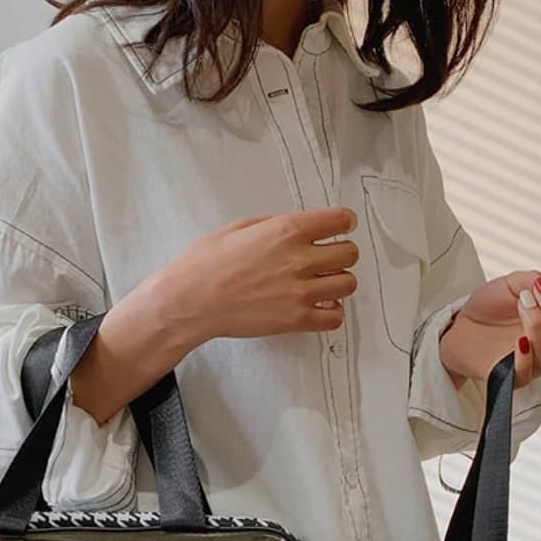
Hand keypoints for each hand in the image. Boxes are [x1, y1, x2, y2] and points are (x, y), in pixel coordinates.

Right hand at [147, 207, 359, 349]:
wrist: (191, 301)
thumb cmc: (206, 263)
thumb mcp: (240, 227)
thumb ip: (275, 225)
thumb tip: (298, 229)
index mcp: (287, 230)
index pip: (340, 220)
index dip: (344, 223)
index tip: (341, 228)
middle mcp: (299, 259)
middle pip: (350, 253)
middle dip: (341, 254)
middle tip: (326, 260)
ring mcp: (300, 292)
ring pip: (348, 284)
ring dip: (338, 283)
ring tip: (322, 285)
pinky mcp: (296, 320)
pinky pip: (335, 318)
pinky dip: (331, 313)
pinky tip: (318, 307)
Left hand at [439, 270, 540, 388]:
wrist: (458, 326)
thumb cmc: (488, 308)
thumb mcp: (510, 284)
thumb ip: (531, 279)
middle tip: (536, 293)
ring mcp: (530, 365)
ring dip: (538, 325)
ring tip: (521, 304)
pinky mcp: (509, 377)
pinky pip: (525, 373)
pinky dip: (526, 356)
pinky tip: (520, 340)